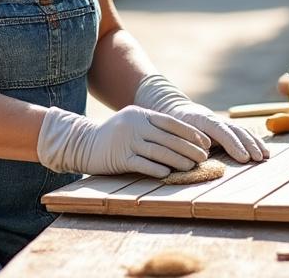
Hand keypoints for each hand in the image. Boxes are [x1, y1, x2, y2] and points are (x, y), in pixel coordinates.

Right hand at [36, 105, 210, 177]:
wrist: (83, 143)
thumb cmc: (115, 135)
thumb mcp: (133, 122)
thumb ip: (153, 126)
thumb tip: (183, 137)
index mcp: (141, 114)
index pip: (171, 123)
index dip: (190, 133)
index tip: (205, 142)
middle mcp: (135, 125)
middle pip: (168, 138)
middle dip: (189, 148)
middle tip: (204, 158)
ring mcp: (126, 141)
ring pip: (158, 151)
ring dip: (178, 160)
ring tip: (191, 167)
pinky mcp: (119, 157)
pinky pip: (142, 164)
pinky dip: (157, 169)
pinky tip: (169, 174)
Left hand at [134, 74, 269, 162]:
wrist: (173, 107)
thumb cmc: (170, 124)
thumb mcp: (172, 133)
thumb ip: (183, 143)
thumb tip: (196, 157)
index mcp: (200, 120)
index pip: (220, 131)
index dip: (233, 144)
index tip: (244, 157)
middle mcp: (214, 119)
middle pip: (235, 130)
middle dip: (249, 145)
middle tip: (259, 159)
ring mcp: (221, 122)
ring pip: (241, 130)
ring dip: (255, 143)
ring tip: (265, 156)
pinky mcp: (225, 127)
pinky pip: (242, 133)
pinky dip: (253, 141)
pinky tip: (263, 152)